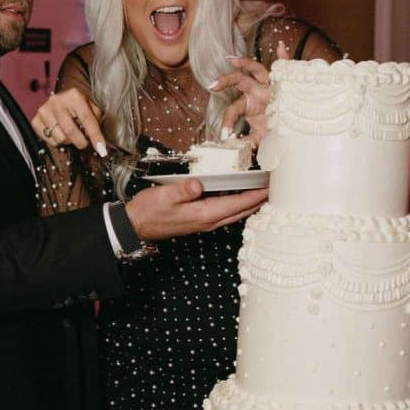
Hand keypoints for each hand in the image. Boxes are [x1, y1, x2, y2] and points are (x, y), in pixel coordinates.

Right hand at [31, 88, 106, 156]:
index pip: (87, 119)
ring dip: (68, 141)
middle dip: (81, 142)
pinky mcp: (36, 120)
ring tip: (70, 132)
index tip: (102, 150)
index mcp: (74, 95)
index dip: (95, 136)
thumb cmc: (80, 104)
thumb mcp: (92, 107)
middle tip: (84, 141)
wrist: (63, 98)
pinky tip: (60, 132)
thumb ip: (97, 121)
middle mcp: (56, 101)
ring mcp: (44, 110)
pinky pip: (50, 141)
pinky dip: (57, 141)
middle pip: (70, 131)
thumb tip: (100, 143)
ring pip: (60, 138)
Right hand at [125, 178, 267, 241]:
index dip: (255, 196)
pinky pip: (224, 213)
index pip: (236, 204)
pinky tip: (239, 197)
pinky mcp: (199, 220)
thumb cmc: (148, 211)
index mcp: (203, 214)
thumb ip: (183, 189)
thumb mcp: (164, 196)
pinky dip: (236, 205)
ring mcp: (203, 222)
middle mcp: (207, 221)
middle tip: (274, 189)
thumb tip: (200, 183)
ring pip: (234, 213)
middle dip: (258, 201)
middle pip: (240, 211)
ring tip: (262, 193)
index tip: (270, 188)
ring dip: (249, 204)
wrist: (135, 226)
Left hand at [210, 41, 289, 144]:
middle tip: (212, 85)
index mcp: (249, 104)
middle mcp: (256, 90)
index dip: (227, 121)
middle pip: (238, 81)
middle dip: (225, 81)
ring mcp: (269, 84)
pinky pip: (285, 66)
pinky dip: (285, 56)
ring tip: (232, 59)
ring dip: (245, 63)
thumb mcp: (260, 135)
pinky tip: (282, 46)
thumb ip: (248, 141)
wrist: (292, 121)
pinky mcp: (283, 80)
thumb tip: (237, 149)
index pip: (233, 109)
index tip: (224, 135)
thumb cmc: (273, 124)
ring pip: (257, 70)